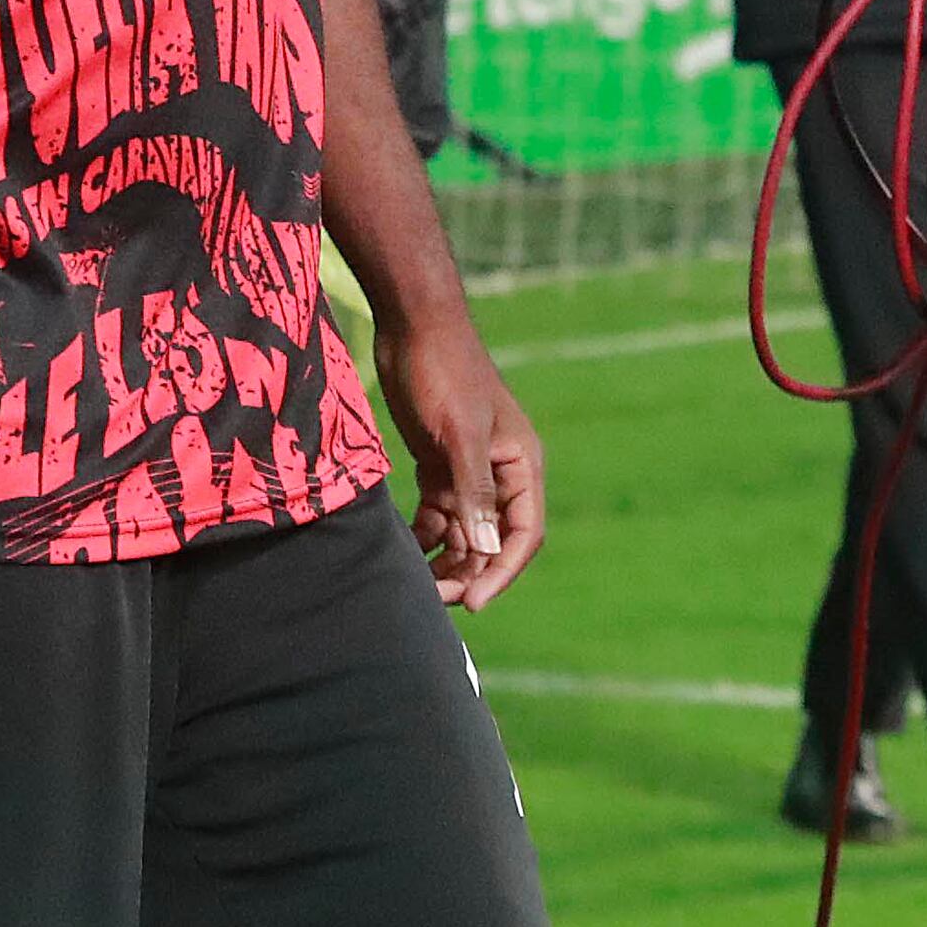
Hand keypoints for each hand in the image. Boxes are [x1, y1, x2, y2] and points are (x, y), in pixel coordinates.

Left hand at [377, 313, 546, 609]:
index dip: (501, 571)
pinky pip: (437, 514)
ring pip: (463, 531)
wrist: (411, 325)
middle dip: (467, 569)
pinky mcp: (437, 464)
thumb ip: (474, 490)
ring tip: (416, 583)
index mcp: (520, 465)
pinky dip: (424, 535)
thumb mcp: (460, 432)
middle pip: (490, 539)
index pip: (522, 533)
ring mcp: (467, 470)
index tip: (472, 601)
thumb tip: (485, 547)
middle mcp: (499, 473)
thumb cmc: (444, 371)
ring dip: (445, 559)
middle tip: (433, 596)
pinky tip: (404, 550)